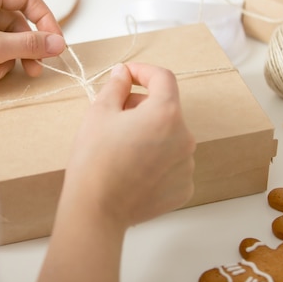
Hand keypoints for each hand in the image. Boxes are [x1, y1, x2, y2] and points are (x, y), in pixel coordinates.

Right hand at [65, 62, 195, 228]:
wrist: (96, 210)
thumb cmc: (94, 160)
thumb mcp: (99, 113)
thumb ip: (116, 86)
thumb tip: (123, 73)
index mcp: (166, 113)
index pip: (163, 78)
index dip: (144, 71)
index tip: (127, 75)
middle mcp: (184, 137)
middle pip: (166, 109)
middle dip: (143, 106)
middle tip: (116, 115)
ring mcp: (187, 165)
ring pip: (170, 137)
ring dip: (151, 133)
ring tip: (122, 147)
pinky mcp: (184, 188)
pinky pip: (172, 163)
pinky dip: (157, 159)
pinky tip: (134, 168)